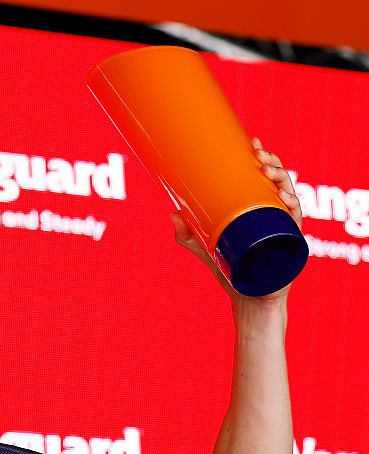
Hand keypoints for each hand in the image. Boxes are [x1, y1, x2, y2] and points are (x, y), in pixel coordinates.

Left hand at [171, 137, 301, 303]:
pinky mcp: (290, 244)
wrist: (246, 298)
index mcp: (260, 208)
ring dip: (282, 180)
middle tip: (258, 154)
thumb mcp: (204, 247)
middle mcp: (275, 214)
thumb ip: (187, 233)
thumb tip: (172, 213)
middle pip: (279, 181)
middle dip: (271, 163)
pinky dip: (291, 209)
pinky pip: (294, 223)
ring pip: (290, 196)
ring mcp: (284, 228)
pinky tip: (284, 200)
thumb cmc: (230, 270)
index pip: (264, 176)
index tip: (252, 141)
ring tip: (268, 171)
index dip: (262, 157)